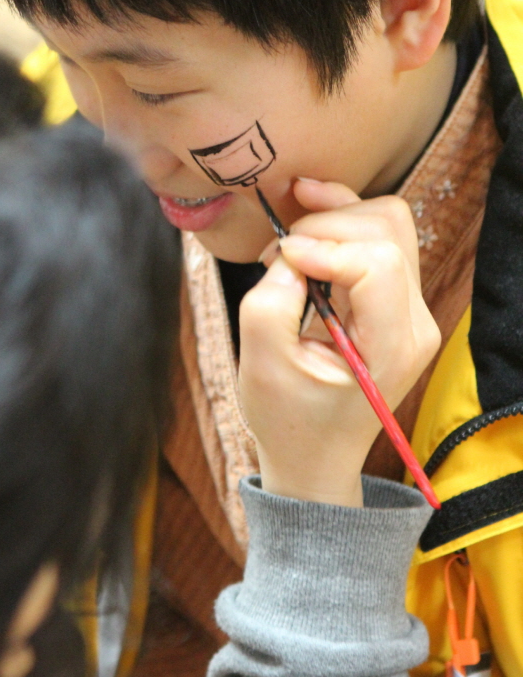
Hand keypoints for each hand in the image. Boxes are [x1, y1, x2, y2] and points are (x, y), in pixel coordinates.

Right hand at [239, 180, 439, 505]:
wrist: (314, 456)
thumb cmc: (289, 419)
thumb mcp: (261, 365)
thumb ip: (271, 300)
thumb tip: (290, 251)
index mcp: (392, 346)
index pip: (377, 261)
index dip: (325, 246)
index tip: (279, 259)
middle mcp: (415, 322)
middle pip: (386, 228)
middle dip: (324, 226)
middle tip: (276, 257)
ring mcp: (411, 308)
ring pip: (386, 221)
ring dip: (332, 220)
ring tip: (288, 248)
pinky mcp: (395, 298)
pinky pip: (378, 237)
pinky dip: (339, 225)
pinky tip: (306, 232)